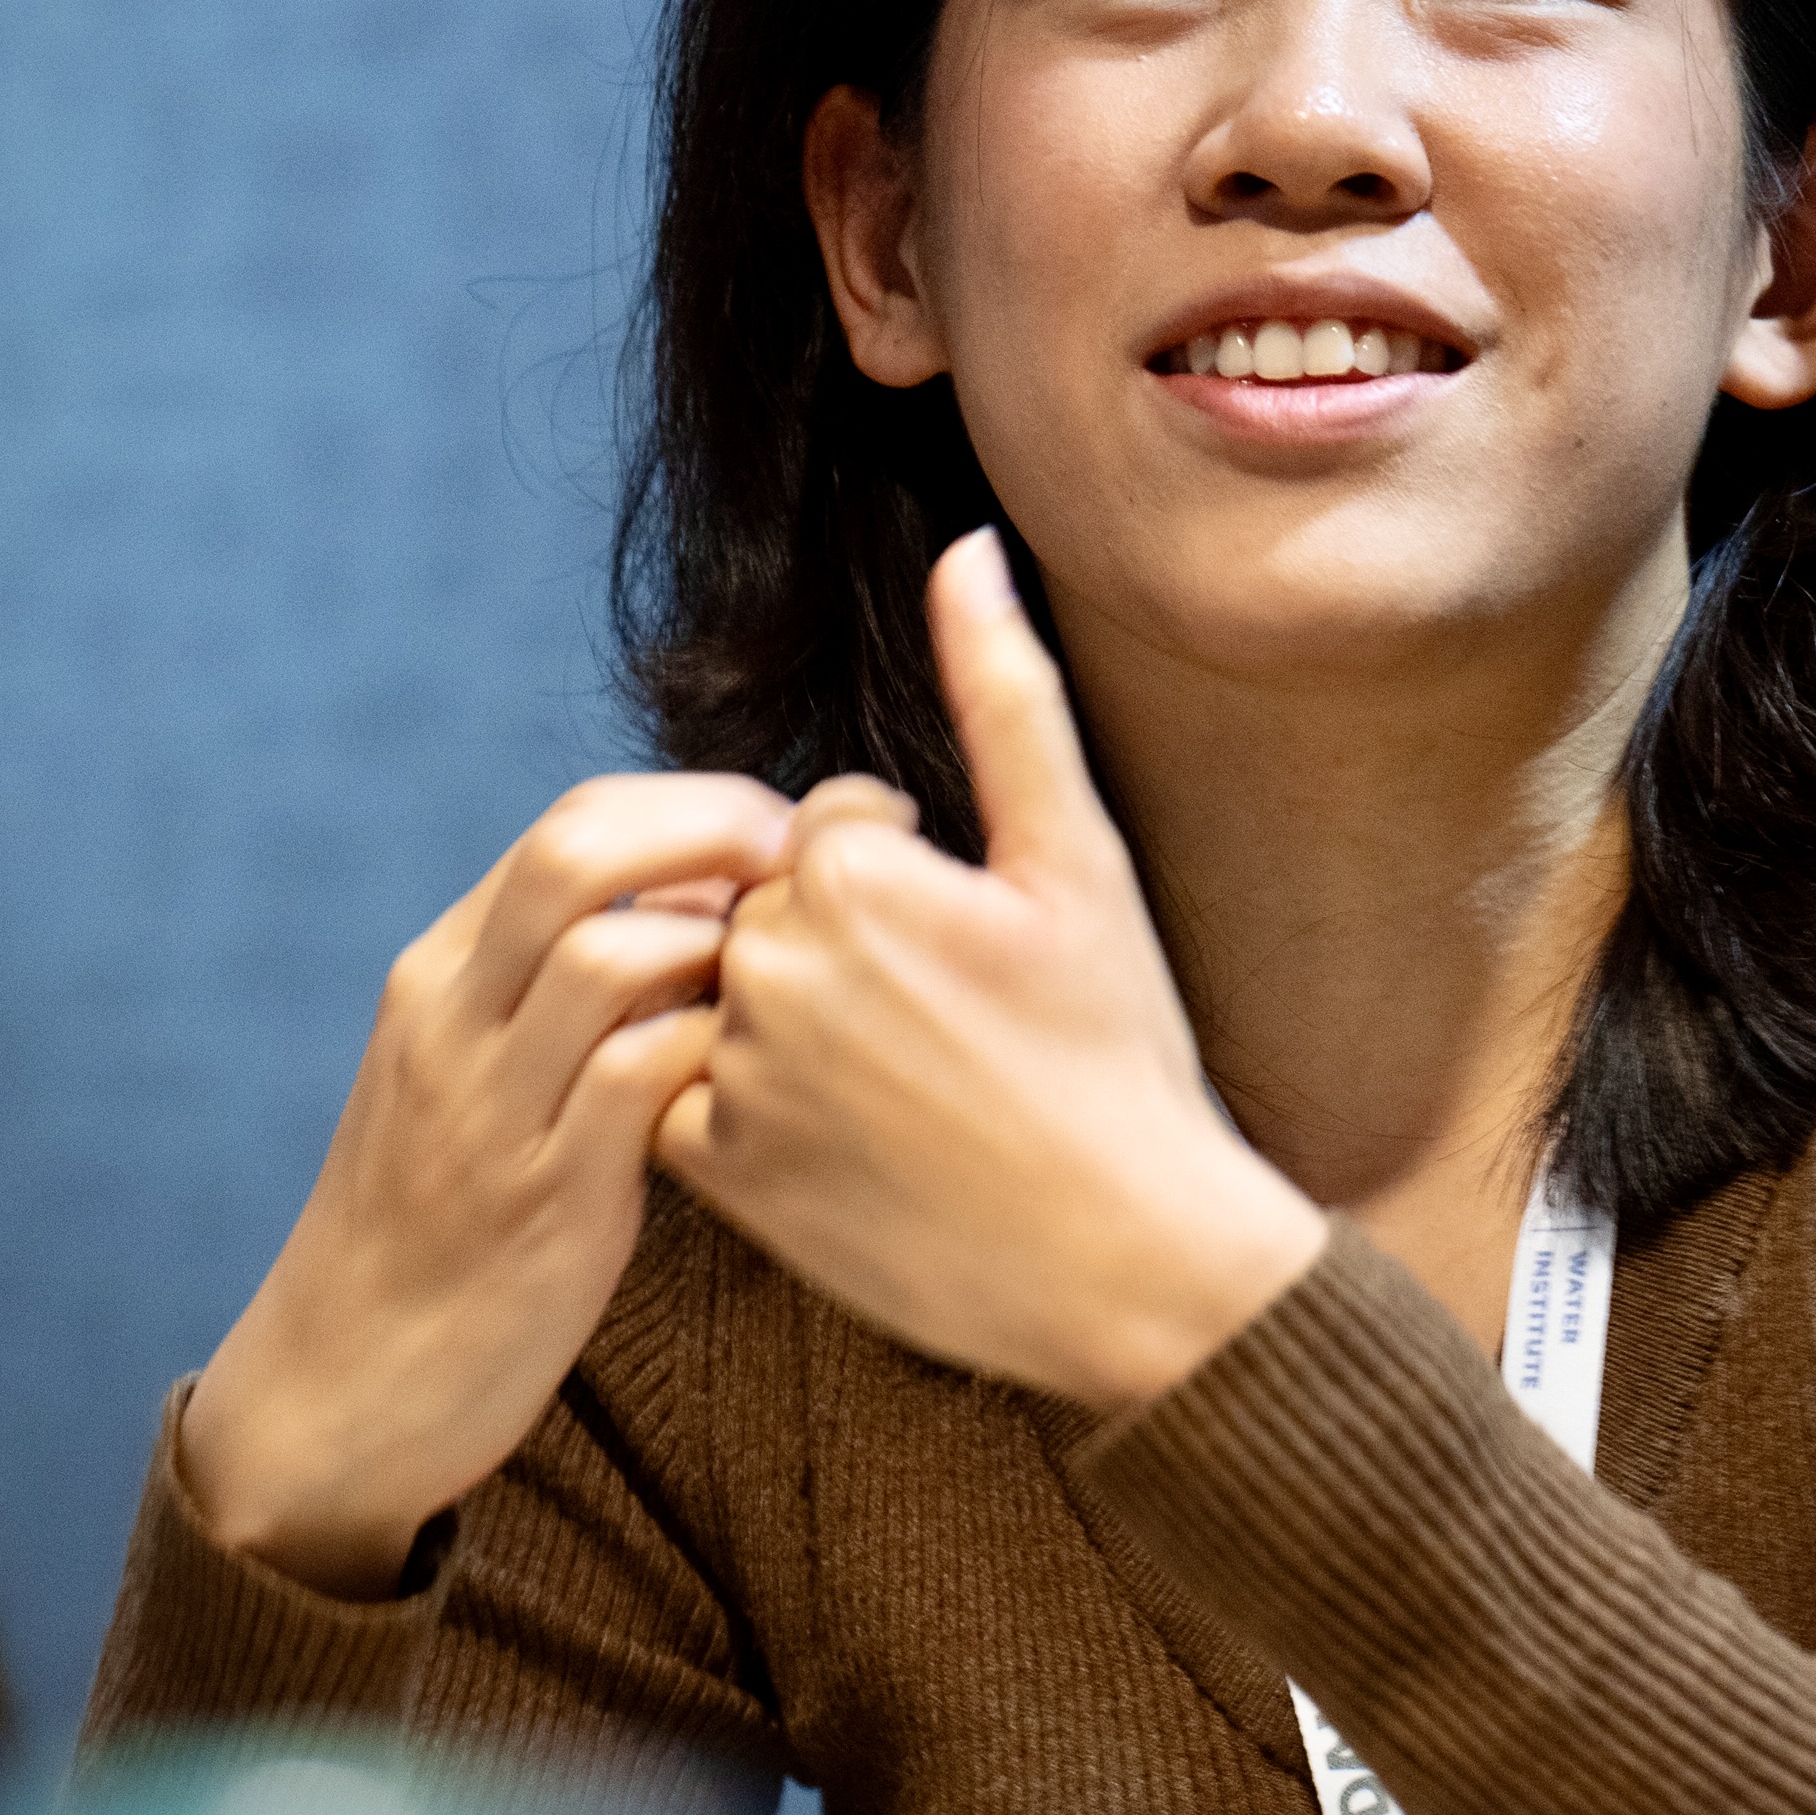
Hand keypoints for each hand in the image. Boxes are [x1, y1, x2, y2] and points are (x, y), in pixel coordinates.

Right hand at [182, 772, 796, 1596]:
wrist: (342, 1389)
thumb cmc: (449, 1223)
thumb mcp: (485, 1076)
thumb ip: (568, 987)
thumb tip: (712, 898)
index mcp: (444, 971)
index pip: (575, 819)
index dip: (699, 803)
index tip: (789, 837)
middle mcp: (453, 1017)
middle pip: (580, 850)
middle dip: (718, 829)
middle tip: (810, 874)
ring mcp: (489, 1106)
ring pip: (612, 955)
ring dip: (726, 950)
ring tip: (785, 990)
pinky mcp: (540, 1200)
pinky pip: (638, 1078)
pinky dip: (717, 1053)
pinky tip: (760, 1081)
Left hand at [654, 531, 1327, 1409]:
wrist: (1128, 1263)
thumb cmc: (1118, 1054)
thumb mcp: (1077, 860)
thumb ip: (1005, 694)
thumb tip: (966, 552)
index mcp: (849, 873)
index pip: (830, 828)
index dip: (912, 884)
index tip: (982, 962)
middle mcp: (770, 965)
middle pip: (770, 906)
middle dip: (846, 949)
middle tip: (951, 1031)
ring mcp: (738, 1071)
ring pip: (728, 993)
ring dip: (794, 1026)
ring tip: (906, 1090)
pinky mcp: (719, 1172)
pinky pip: (687, 1093)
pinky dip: (747, 1108)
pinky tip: (849, 1142)